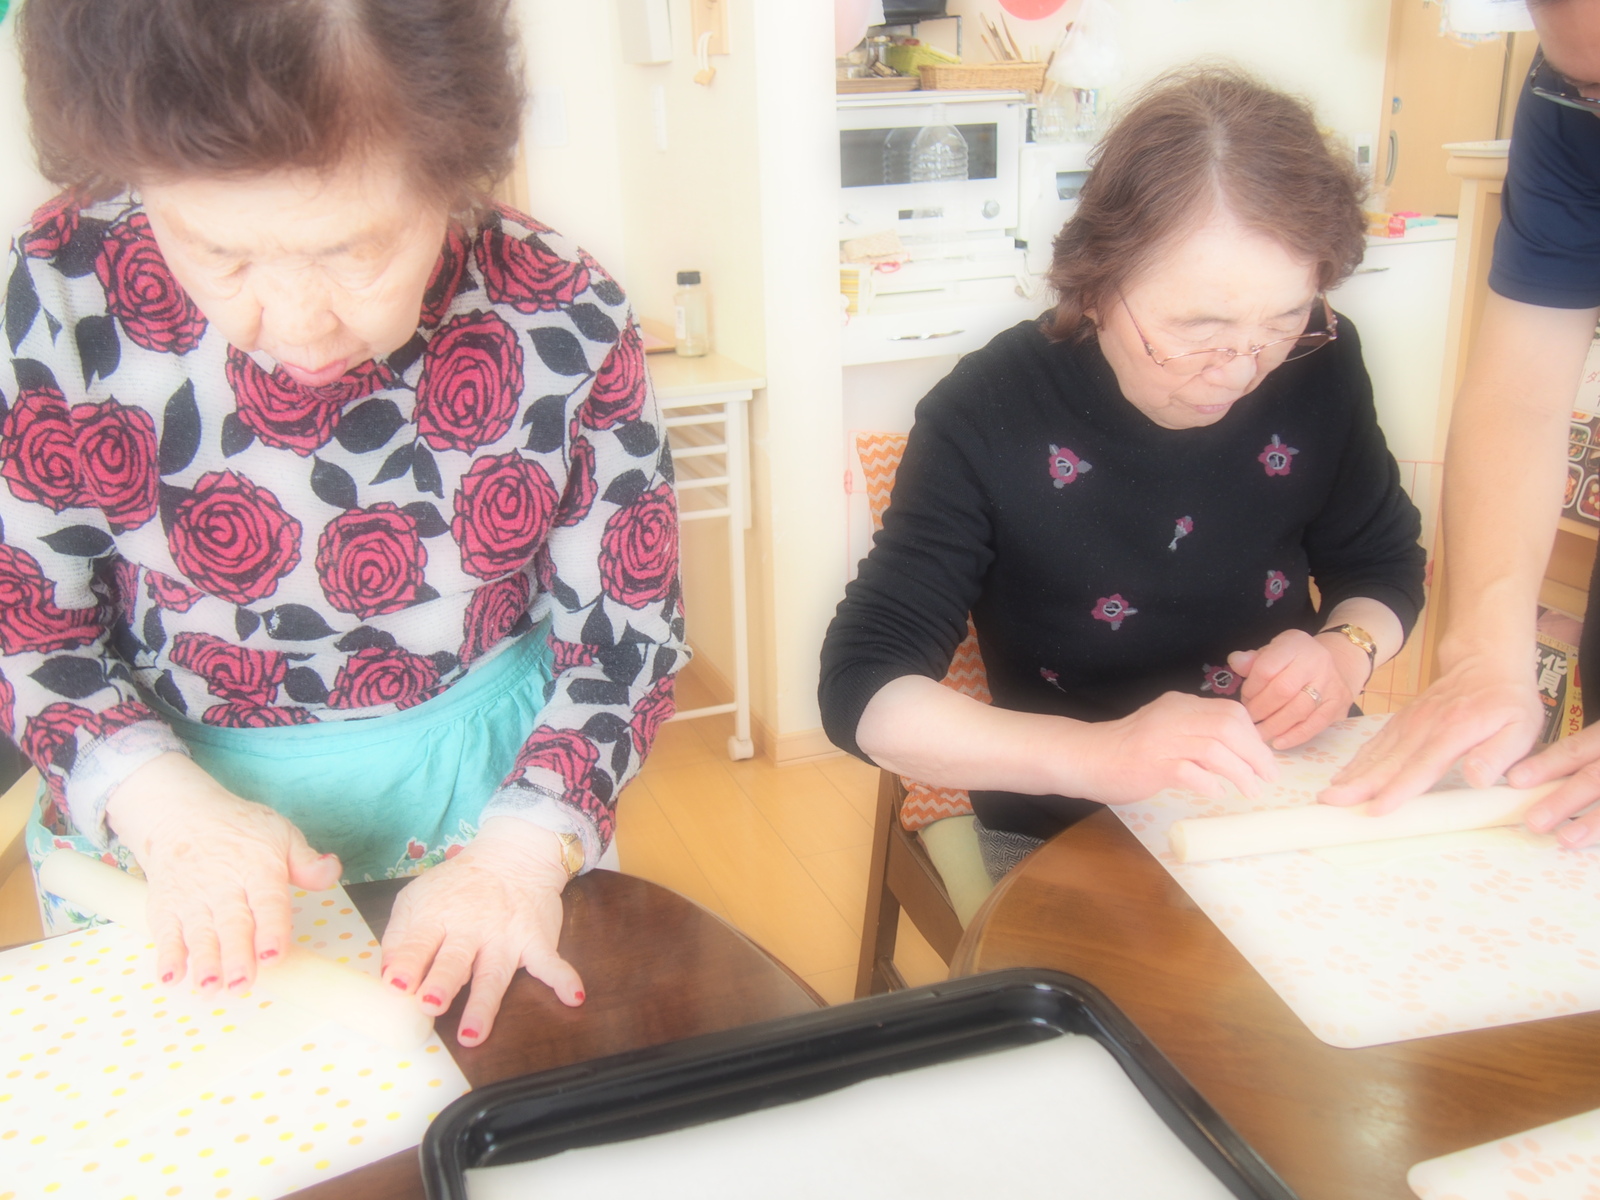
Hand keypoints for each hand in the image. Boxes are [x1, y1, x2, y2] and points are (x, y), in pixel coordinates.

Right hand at [105, 752, 342, 994]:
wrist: (179, 814)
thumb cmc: (239, 830)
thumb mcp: (279, 834)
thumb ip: (306, 861)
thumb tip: (331, 870)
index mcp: (258, 868)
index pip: (267, 902)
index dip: (271, 930)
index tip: (273, 957)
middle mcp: (223, 886)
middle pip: (232, 924)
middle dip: (236, 956)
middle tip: (242, 984)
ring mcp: (191, 898)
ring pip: (199, 934)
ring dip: (204, 963)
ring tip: (210, 988)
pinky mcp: (166, 907)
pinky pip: (165, 933)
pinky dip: (166, 956)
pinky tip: (170, 978)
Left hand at [380, 817, 584, 1046]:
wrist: (512, 856)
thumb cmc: (458, 886)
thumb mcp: (418, 897)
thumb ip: (400, 935)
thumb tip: (388, 976)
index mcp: (437, 916)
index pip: (419, 943)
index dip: (407, 964)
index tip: (397, 985)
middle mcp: (470, 928)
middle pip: (454, 960)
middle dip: (442, 982)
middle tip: (431, 1004)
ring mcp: (505, 936)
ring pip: (493, 974)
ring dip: (484, 1003)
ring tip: (472, 1034)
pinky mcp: (535, 940)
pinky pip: (550, 962)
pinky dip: (564, 978)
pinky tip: (573, 996)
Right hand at [1070, 691, 1277, 805]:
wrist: (1086, 757)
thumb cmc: (1127, 749)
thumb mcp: (1166, 729)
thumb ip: (1195, 732)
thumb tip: (1237, 751)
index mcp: (1180, 705)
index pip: (1230, 710)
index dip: (1254, 735)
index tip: (1264, 758)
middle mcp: (1173, 716)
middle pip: (1229, 726)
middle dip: (1256, 754)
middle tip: (1268, 777)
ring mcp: (1162, 739)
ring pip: (1215, 748)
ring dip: (1240, 772)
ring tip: (1250, 791)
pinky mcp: (1151, 763)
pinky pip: (1190, 771)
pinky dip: (1209, 783)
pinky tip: (1216, 793)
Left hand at [1227, 628, 1366, 750]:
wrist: (1337, 662)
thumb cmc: (1294, 660)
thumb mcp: (1273, 651)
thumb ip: (1252, 659)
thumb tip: (1236, 661)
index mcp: (1294, 645)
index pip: (1266, 669)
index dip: (1251, 689)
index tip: (1244, 699)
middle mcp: (1316, 662)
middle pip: (1283, 691)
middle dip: (1260, 709)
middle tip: (1249, 719)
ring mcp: (1331, 683)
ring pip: (1299, 710)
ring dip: (1274, 726)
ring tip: (1259, 733)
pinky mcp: (1338, 704)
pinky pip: (1316, 724)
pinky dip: (1294, 736)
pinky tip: (1278, 742)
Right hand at [1319, 651, 1542, 811]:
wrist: (1485, 661)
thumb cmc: (1507, 700)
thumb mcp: (1521, 727)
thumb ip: (1499, 754)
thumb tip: (1476, 779)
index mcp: (1454, 731)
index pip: (1422, 766)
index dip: (1398, 789)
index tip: (1377, 808)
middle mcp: (1424, 727)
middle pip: (1388, 762)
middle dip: (1358, 785)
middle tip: (1330, 802)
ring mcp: (1409, 722)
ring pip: (1376, 753)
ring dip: (1352, 775)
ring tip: (1329, 794)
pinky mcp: (1402, 721)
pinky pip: (1376, 743)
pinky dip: (1357, 761)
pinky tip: (1344, 775)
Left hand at [1504, 725, 1599, 845]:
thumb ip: (1580, 759)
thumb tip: (1526, 781)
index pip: (1575, 750)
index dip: (1546, 765)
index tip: (1515, 780)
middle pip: (1594, 778)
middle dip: (1564, 800)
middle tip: (1534, 821)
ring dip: (1594, 823)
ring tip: (1567, 840)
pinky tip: (1596, 846)